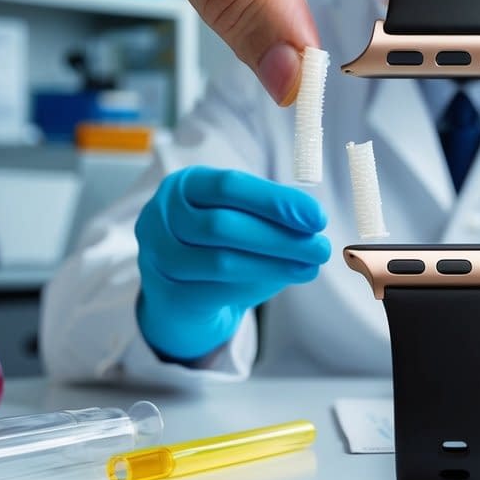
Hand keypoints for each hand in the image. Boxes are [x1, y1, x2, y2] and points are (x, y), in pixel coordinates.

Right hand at [134, 166, 330, 360]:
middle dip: (279, 237)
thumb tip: (312, 224)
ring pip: (221, 262)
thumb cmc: (219, 243)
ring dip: (274, 264)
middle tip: (321, 248)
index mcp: (184, 185)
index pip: (230, 186)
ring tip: (310, 266)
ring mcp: (158, 256)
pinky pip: (216, 293)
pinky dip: (255, 286)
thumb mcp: (241, 217)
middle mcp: (161, 216)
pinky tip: (285, 279)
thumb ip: (272, 215)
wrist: (179, 292)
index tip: (317, 217)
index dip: (276, 201)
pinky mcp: (166, 294)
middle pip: (223, 225)